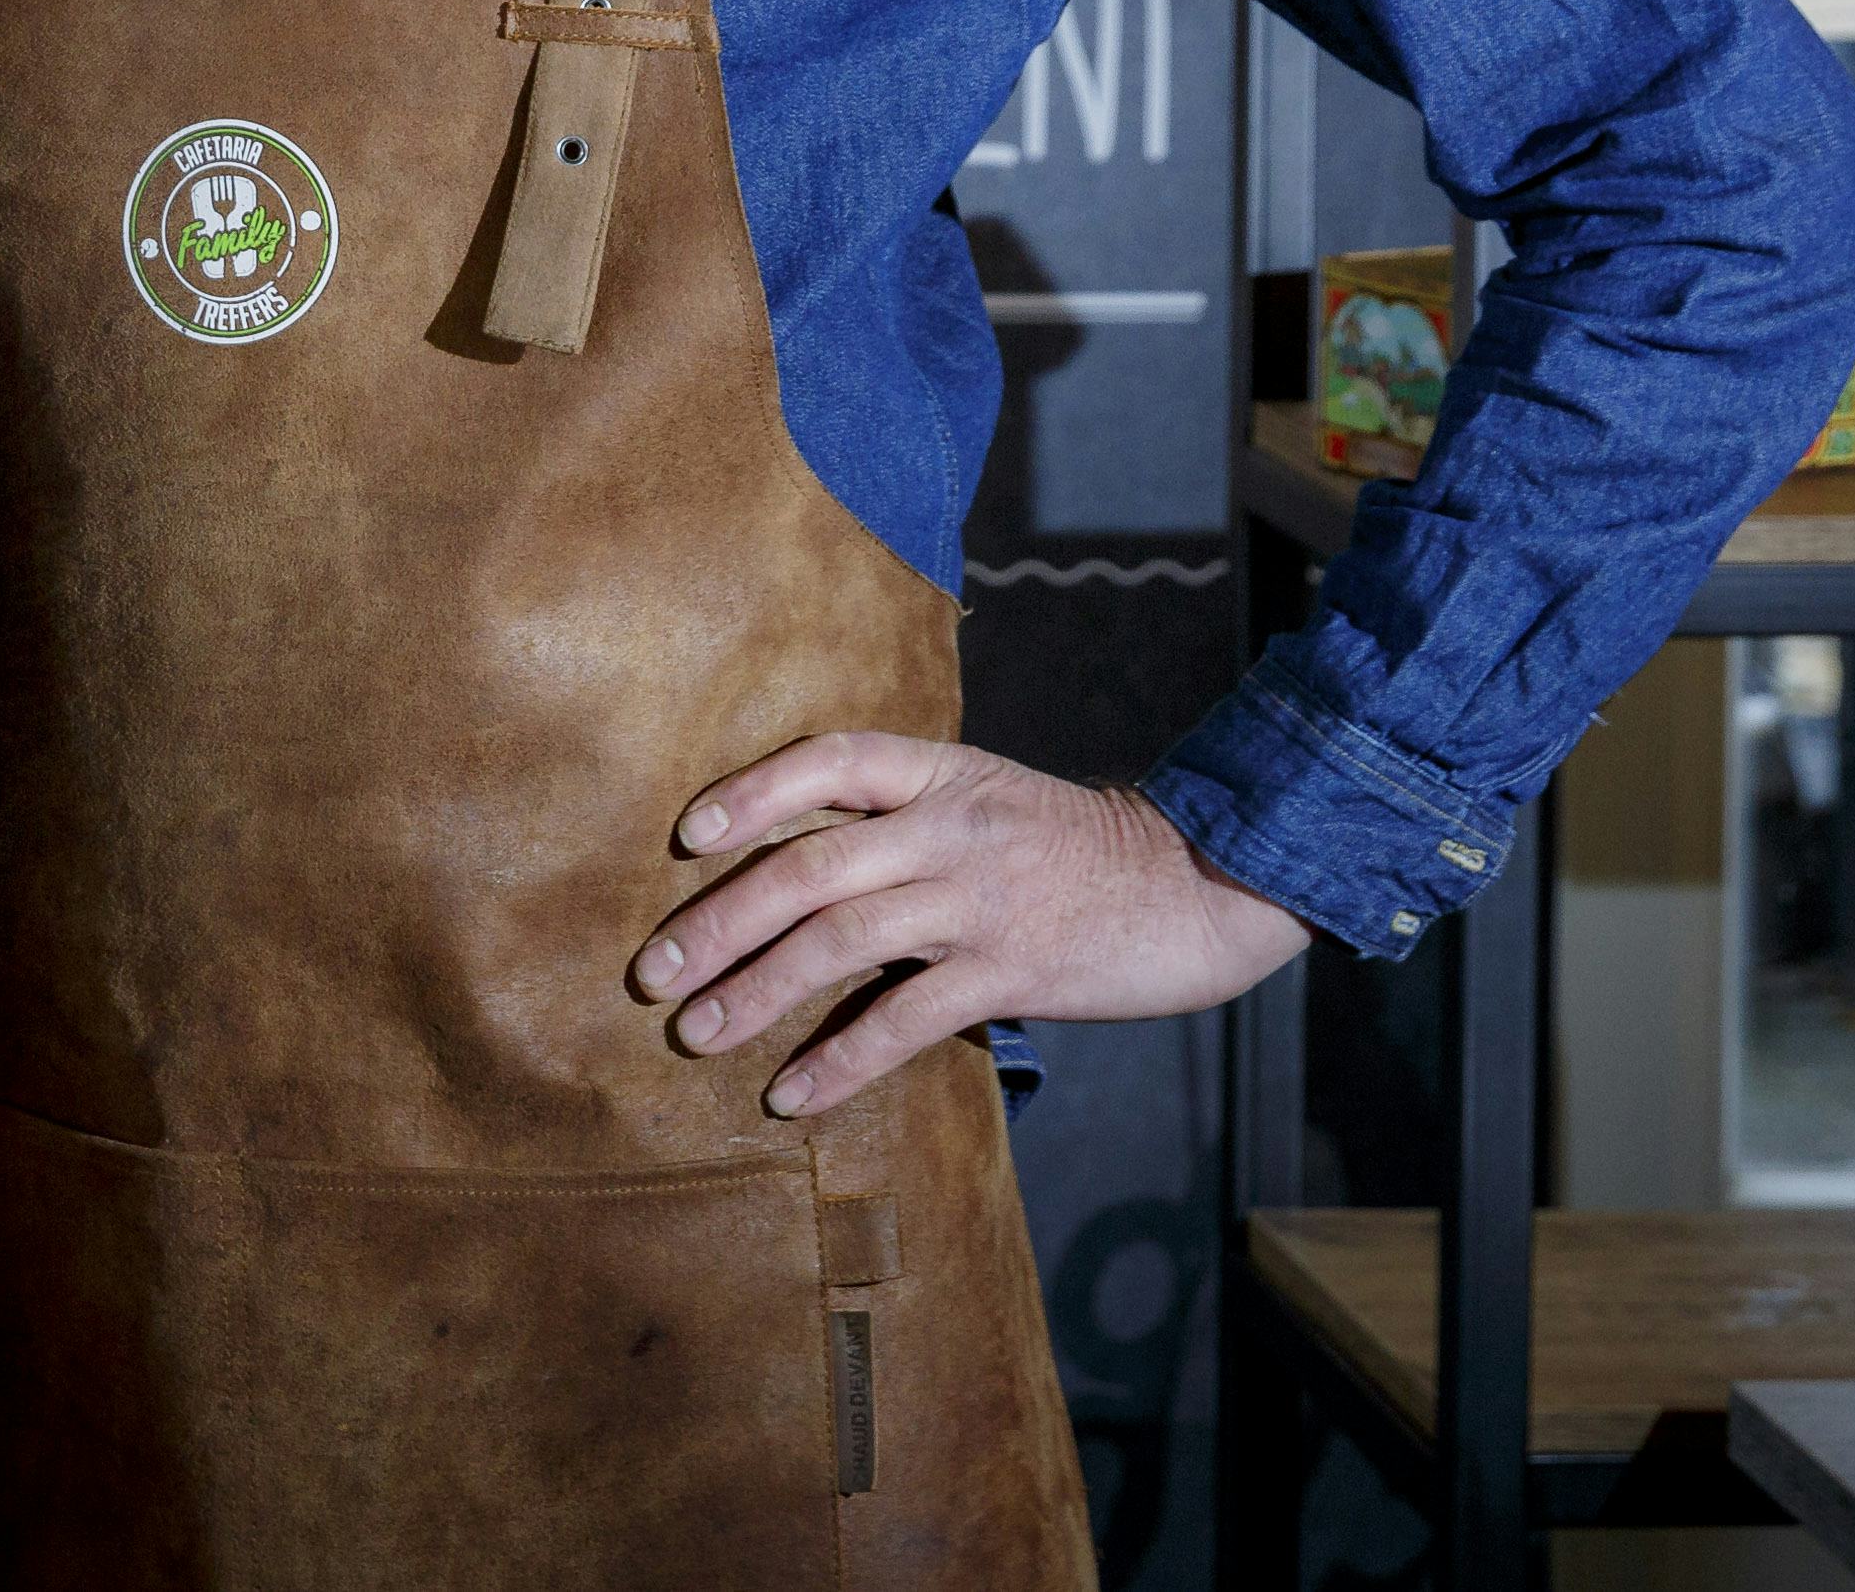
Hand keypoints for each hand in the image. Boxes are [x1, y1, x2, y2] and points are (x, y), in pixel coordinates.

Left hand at [631, 733, 1309, 1117]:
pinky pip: (906, 1018)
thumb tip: (794, 864)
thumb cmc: (1074, 849)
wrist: (1201, 885)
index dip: (751, 793)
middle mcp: (952, 828)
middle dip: (721, 920)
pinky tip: (791, 1093)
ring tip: (696, 1035)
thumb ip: (904, 820)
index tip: (685, 838)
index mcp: (941, 773)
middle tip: (653, 972)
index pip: (827, 761)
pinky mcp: (1014, 971)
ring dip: (758, 993)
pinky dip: (840, 1060)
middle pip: (810, 866)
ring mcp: (981, 900)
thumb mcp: (987, 801)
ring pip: (842, 942)